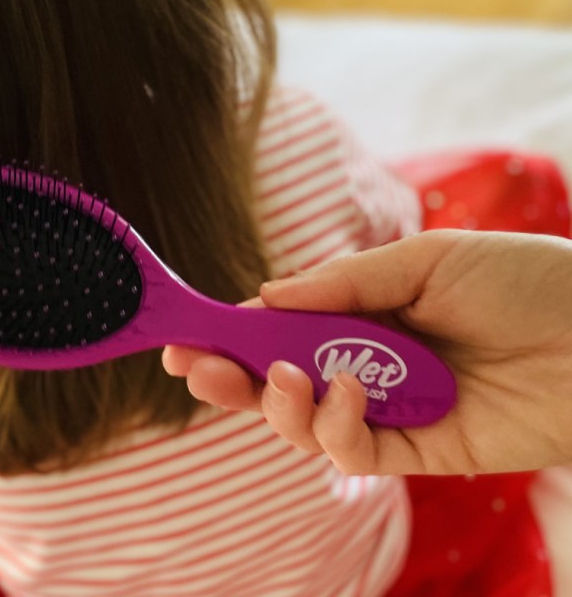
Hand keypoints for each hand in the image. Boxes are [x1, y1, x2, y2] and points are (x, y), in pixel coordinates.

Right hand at [163, 230, 571, 474]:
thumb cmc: (523, 282)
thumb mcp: (425, 259)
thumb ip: (342, 284)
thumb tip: (264, 295)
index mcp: (362, 314)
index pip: (281, 327)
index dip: (233, 332)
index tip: (187, 332)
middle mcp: (364, 363)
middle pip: (278, 380)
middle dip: (230, 377)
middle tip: (193, 367)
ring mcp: (385, 408)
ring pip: (303, 421)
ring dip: (278, 402)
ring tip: (285, 376)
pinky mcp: (413, 450)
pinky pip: (351, 449)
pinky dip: (334, 425)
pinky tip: (346, 392)